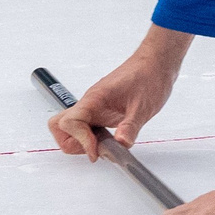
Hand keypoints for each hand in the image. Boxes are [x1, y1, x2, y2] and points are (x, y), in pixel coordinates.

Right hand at [49, 25, 193, 159]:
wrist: (155, 64)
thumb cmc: (149, 77)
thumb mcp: (143, 107)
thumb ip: (131, 127)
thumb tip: (122, 145)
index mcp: (95, 98)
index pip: (70, 122)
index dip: (81, 141)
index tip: (97, 151)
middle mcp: (89, 103)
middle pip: (59, 126)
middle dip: (73, 143)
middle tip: (96, 149)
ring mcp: (92, 107)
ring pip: (68, 127)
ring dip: (80, 142)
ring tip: (104, 145)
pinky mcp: (99, 111)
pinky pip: (83, 127)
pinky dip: (90, 138)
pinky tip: (108, 140)